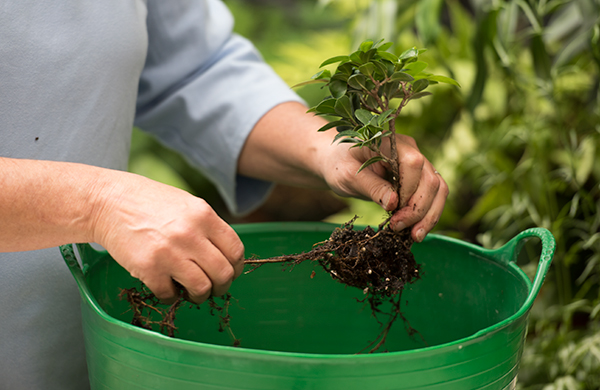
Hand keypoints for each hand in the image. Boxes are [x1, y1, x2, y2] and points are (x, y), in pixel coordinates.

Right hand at [90, 172, 244, 303]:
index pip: (236, 250)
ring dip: (199, 295)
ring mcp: (169, 252)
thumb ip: (208, 227)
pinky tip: (166, 287)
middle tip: (213, 288)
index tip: (229, 272)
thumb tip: (226, 256)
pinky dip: (170, 296)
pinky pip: (169, 294)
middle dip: (222, 286)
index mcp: (204, 215)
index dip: (236, 267)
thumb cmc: (149, 202)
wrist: (107, 201)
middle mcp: (190, 234)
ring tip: (191, 291)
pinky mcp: (148, 268)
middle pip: (223, 273)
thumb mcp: (187, 204)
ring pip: (202, 288)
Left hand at [320, 133, 447, 242]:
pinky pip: (433, 195)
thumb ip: (371, 187)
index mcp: (390, 142)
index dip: (408, 191)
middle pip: (430, 179)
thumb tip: (394, 203)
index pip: (413, 164)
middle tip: (400, 229)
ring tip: (415, 236)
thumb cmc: (339, 165)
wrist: (338, 161)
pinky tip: (415, 230)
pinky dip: (428, 214)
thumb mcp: (348, 177)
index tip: (393, 212)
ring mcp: (418, 162)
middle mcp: (409, 149)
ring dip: (430, 215)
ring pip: (438, 188)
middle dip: (419, 209)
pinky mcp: (419, 176)